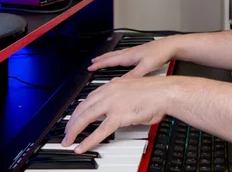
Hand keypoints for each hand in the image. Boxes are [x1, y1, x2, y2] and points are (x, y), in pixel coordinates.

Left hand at [61, 76, 178, 152]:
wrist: (165, 92)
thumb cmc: (155, 92)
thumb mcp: (132, 90)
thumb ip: (121, 98)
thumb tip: (117, 110)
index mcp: (112, 85)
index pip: (88, 98)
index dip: (78, 109)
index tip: (73, 117)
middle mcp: (109, 92)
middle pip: (82, 107)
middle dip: (71, 121)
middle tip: (66, 132)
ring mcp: (112, 103)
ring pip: (86, 118)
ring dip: (73, 130)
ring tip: (67, 141)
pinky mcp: (119, 115)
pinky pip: (99, 130)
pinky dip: (88, 140)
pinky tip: (81, 146)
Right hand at [88, 36, 178, 77]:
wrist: (170, 46)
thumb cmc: (160, 54)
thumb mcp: (146, 67)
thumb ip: (133, 76)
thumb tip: (120, 83)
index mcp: (129, 56)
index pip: (110, 60)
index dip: (99, 64)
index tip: (90, 67)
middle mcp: (130, 52)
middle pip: (111, 56)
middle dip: (101, 59)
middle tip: (92, 62)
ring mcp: (134, 52)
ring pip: (117, 54)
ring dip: (108, 57)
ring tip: (102, 59)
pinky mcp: (140, 52)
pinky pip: (123, 54)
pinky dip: (117, 57)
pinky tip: (121, 60)